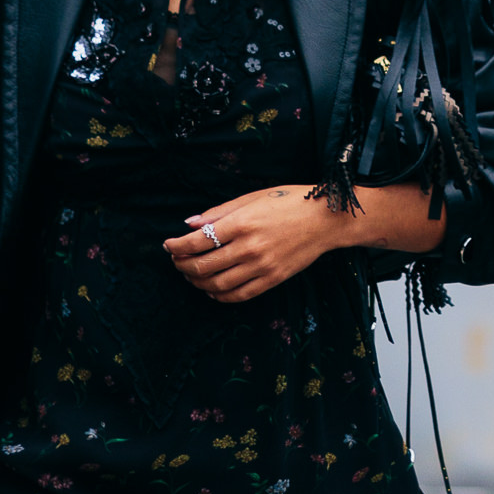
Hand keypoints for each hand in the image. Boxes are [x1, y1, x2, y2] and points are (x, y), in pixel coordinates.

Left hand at [164, 187, 346, 303]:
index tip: (168, 245)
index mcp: (241, 223)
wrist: (325, 219)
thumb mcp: (252, 198)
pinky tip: (212, 289)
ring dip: (198, 282)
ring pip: (217, 284)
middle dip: (182, 265)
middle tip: (176, 261)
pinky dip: (220, 296)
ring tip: (191, 275)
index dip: (177, 246)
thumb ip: (219, 212)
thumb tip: (189, 224)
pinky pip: (239, 295)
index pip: (197, 241)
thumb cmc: (288, 202)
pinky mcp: (273, 279)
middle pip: (203, 265)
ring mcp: (262, 266)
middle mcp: (249, 247)